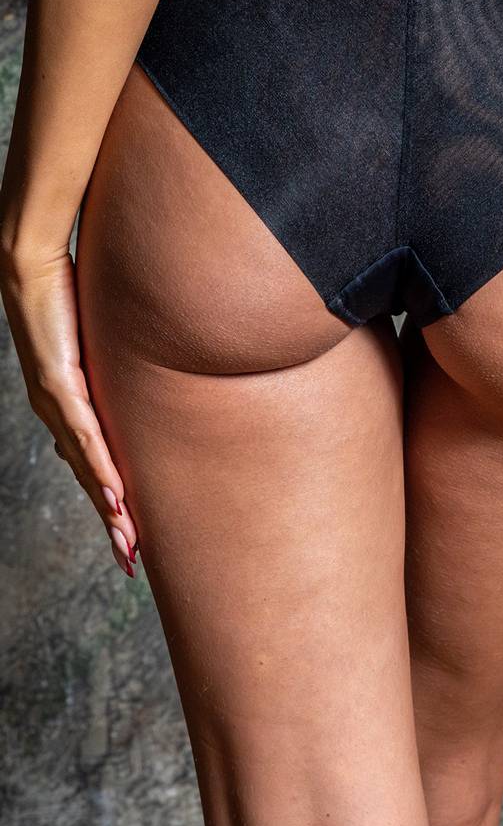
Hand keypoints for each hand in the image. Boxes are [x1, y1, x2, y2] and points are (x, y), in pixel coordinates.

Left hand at [1, 246, 138, 575]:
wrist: (29, 262)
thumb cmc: (66, 292)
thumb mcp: (101, 338)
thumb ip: (118, 363)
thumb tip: (151, 370)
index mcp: (64, 403)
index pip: (90, 463)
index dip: (110, 502)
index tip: (128, 536)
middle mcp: (55, 410)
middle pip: (88, 479)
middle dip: (112, 523)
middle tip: (132, 562)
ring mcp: (55, 400)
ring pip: (87, 467)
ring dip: (109, 508)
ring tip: (128, 542)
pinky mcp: (59, 383)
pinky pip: (86, 434)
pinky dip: (101, 468)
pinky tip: (116, 495)